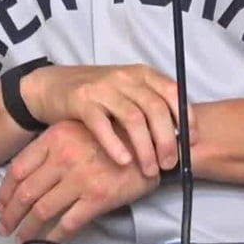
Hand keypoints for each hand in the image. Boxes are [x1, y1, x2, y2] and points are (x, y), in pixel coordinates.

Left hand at [0, 120, 159, 243]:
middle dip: (10, 213)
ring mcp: (79, 179)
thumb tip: (31, 171)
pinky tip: (47, 242)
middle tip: (4, 226)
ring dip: (27, 227)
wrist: (153, 140)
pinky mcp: (97, 198)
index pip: (19, 168)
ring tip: (20, 236)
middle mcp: (63, 158)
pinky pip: (68, 223)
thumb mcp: (79, 127)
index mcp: (55, 138)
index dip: (5, 191)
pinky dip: (54, 236)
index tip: (0, 204)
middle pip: (26, 192)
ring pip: (43, 209)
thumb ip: (55, 146)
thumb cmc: (116, 133)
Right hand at [20, 64, 190, 177]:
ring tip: (148, 169)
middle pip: (154, 108)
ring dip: (145, 147)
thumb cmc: (97, 94)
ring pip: (133, 118)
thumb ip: (150, 106)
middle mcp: (124, 77)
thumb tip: (181, 136)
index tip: (191, 142)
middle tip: (169, 164)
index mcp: (141, 74)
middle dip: (166, 140)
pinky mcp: (81, 101)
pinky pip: (102, 124)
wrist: (52, 85)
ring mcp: (102, 88)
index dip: (186, 117)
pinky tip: (123, 161)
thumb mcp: (127, 91)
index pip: (172, 92)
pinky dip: (115, 144)